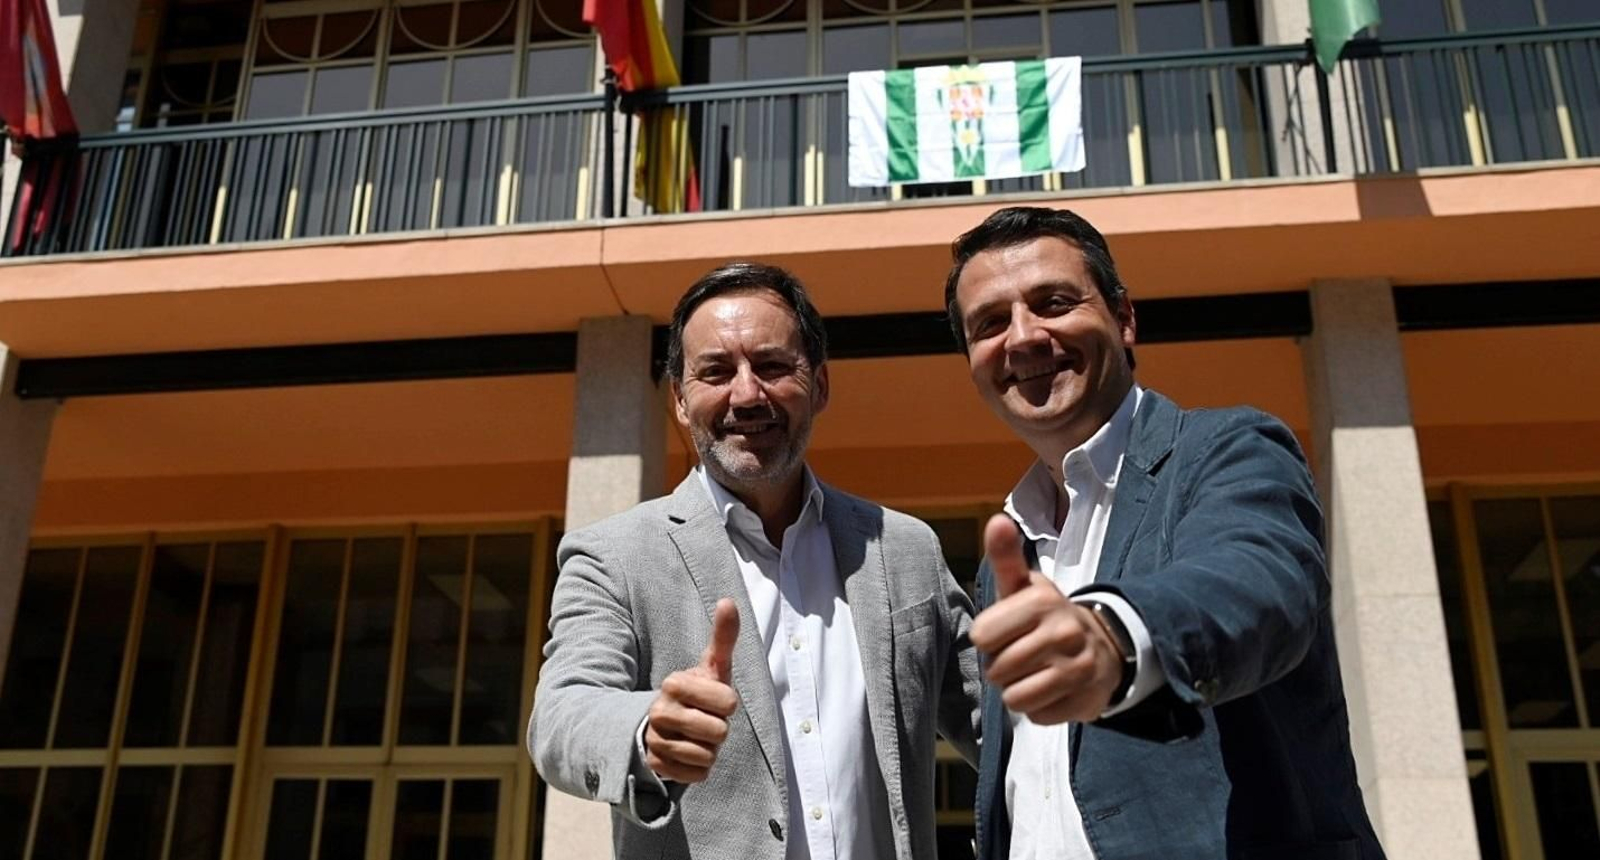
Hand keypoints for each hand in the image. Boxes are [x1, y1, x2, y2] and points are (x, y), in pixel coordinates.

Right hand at [644, 598, 740, 782]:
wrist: (666, 725)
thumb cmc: (699, 692)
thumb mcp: (712, 667)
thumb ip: (723, 637)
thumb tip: (728, 600)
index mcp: (674, 683)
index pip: (728, 702)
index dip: (728, 704)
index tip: (715, 699)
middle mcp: (659, 711)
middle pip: (719, 732)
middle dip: (720, 730)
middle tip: (706, 721)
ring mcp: (655, 740)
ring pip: (707, 756)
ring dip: (709, 750)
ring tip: (697, 737)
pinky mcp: (656, 766)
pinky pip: (697, 775)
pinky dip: (699, 769)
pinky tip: (688, 754)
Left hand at [970, 515, 1124, 724]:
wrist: (1102, 645)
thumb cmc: (1045, 616)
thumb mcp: (1023, 586)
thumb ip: (1005, 556)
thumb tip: (997, 520)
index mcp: (1042, 600)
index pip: (982, 636)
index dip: (989, 638)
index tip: (1007, 631)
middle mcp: (1064, 631)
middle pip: (997, 670)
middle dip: (1003, 667)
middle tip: (1024, 654)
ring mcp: (1078, 668)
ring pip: (1015, 698)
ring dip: (1018, 691)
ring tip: (1035, 672)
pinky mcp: (1086, 701)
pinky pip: (1037, 717)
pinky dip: (1039, 709)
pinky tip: (1053, 690)